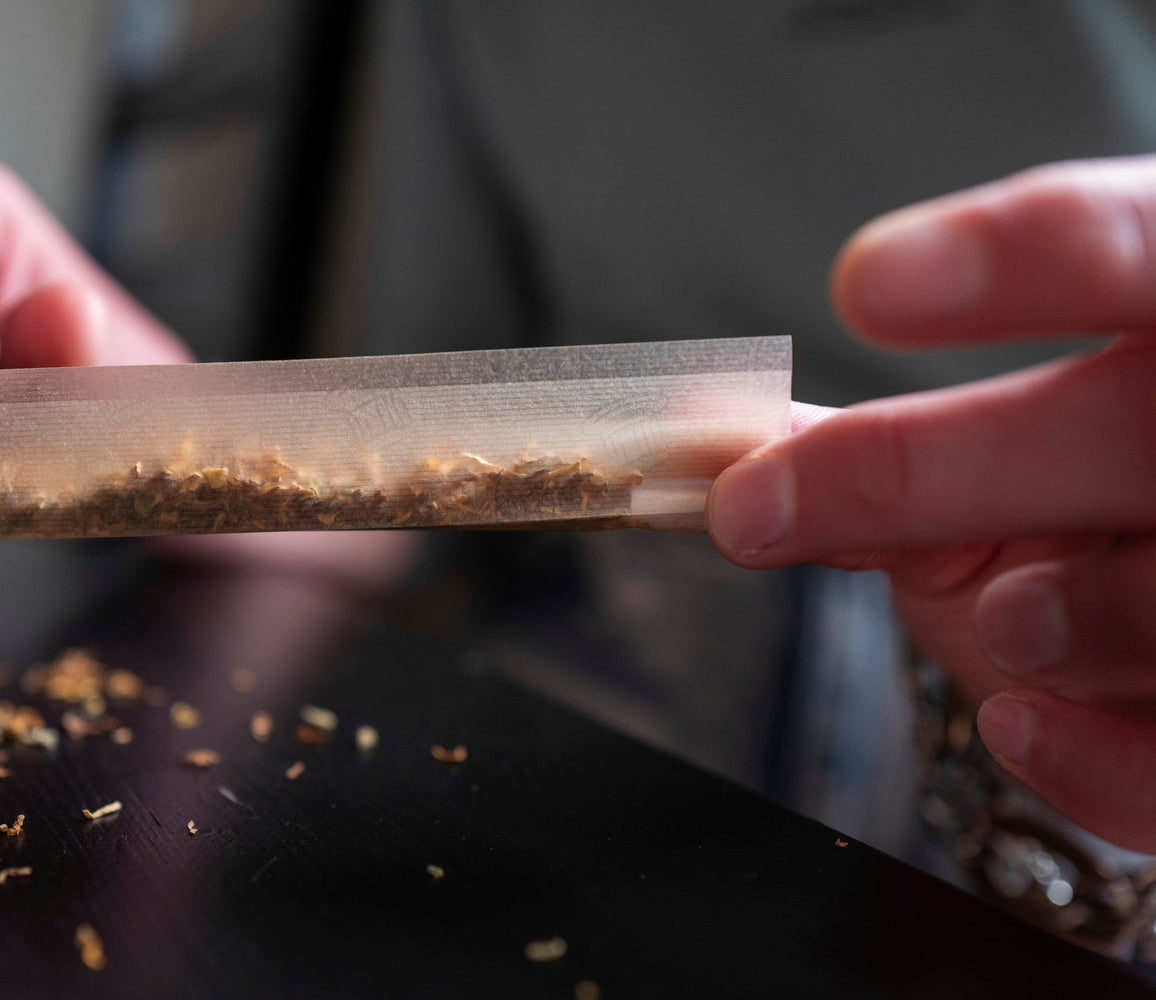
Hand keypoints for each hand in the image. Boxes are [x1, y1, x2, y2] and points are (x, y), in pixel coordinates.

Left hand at [706, 157, 1155, 851]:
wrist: (1138, 646)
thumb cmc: (1051, 515)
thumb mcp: (963, 465)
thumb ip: (843, 448)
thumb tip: (692, 434)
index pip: (1132, 248)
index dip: (1020, 258)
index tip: (863, 287)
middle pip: (1131, 432)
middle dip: (942, 467)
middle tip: (767, 507)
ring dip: (1069, 615)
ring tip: (1004, 617)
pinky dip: (1095, 758)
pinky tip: (1018, 726)